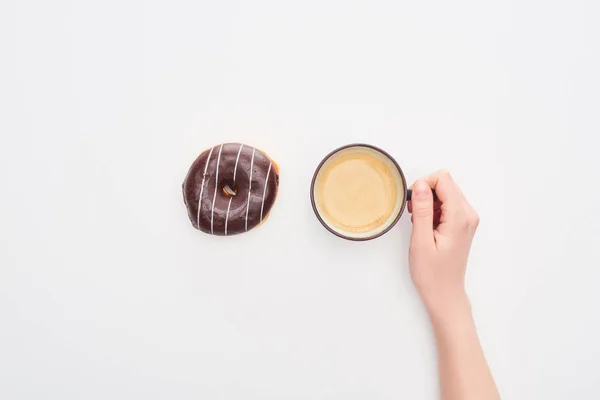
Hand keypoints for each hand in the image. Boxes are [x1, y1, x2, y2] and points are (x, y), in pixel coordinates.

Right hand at [408, 171, 479, 314]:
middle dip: (425, 193)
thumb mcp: (421, 241)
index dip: (424, 185)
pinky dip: (433, 209)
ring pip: (446, 192)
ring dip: (428, 202)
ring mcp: (467, 218)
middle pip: (445, 183)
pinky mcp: (463, 223)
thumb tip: (421, 185)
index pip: (443, 179)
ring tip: (419, 223)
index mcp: (459, 217)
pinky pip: (447, 204)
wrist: (445, 293)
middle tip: (414, 214)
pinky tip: (426, 226)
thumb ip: (422, 210)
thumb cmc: (431, 273)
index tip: (414, 203)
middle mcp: (468, 214)